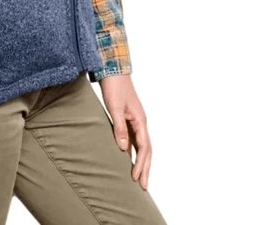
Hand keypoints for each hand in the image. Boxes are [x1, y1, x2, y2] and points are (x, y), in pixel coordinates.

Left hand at [99, 74, 152, 190]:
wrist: (112, 70)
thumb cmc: (114, 87)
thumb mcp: (115, 107)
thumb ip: (119, 127)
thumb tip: (123, 149)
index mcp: (140, 121)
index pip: (144, 147)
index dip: (141, 164)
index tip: (136, 178)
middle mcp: (140, 123)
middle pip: (146, 150)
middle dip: (145, 168)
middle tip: (144, 187)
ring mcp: (135, 121)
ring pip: (141, 146)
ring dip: (140, 162)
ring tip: (138, 178)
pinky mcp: (127, 119)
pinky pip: (132, 139)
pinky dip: (132, 152)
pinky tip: (126, 160)